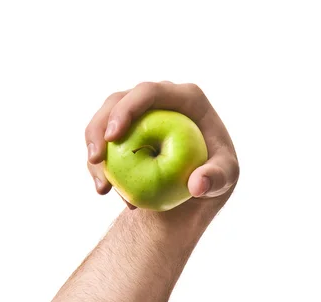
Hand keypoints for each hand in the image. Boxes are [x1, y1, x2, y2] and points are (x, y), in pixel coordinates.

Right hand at [85, 81, 239, 208]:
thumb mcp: (226, 176)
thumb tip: (198, 185)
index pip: (149, 92)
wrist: (199, 182)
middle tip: (95, 159)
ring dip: (94, 151)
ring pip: (103, 122)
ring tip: (102, 187)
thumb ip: (217, 178)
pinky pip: (103, 145)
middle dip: (99, 128)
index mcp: (184, 97)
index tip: (113, 137)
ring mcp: (138, 116)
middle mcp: (158, 101)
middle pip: (117, 101)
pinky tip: (104, 191)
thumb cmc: (216, 172)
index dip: (126, 109)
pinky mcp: (125, 134)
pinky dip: (99, 167)